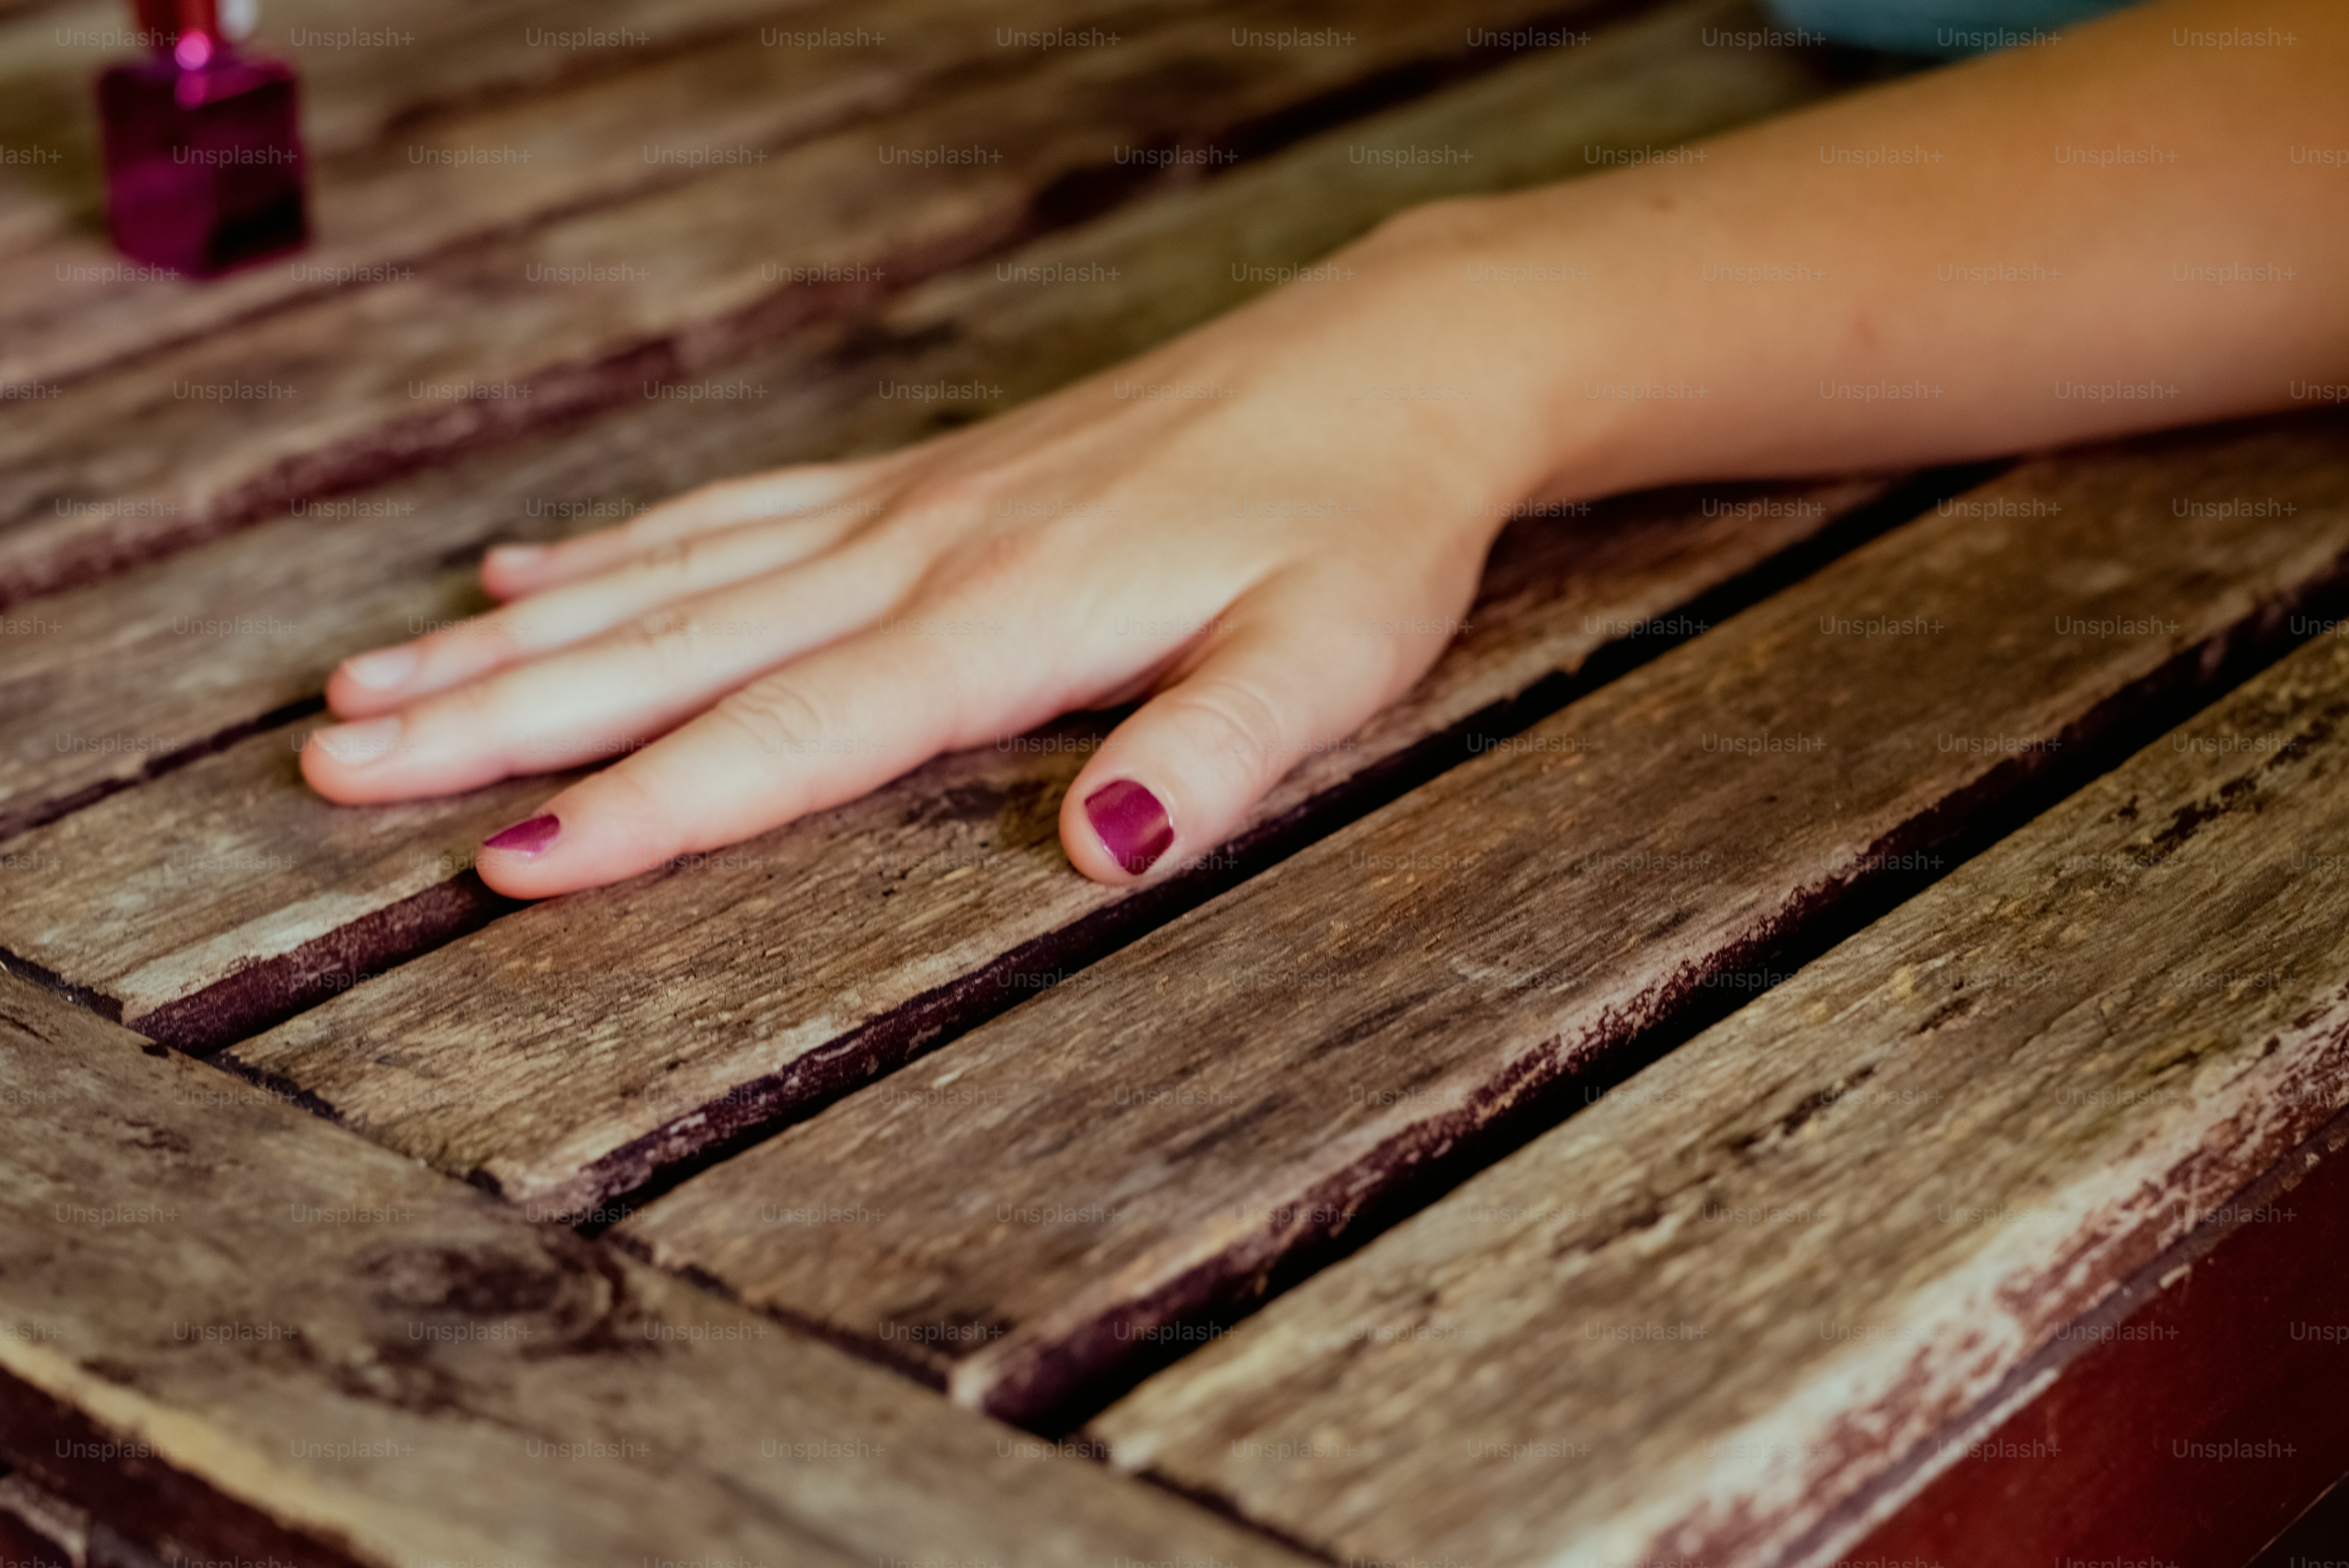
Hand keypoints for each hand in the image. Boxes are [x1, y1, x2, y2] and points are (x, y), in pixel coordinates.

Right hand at [298, 205, 1582, 897]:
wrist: (1390, 367)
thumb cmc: (1363, 526)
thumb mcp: (1330, 657)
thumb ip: (1216, 753)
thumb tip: (1104, 852)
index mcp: (1005, 623)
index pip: (788, 739)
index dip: (645, 809)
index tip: (505, 862)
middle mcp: (925, 556)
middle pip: (675, 652)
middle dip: (501, 719)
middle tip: (339, 764)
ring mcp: (911, 505)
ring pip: (672, 579)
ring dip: (519, 636)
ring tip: (376, 679)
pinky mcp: (926, 478)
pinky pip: (737, 510)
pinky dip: (625, 545)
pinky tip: (534, 569)